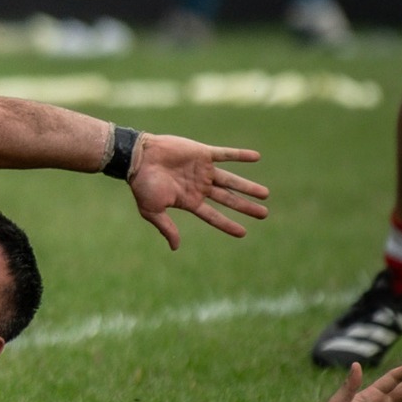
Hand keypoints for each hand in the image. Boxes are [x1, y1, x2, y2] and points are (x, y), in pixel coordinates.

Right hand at [125, 133, 269, 249]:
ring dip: (247, 187)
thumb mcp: (152, 210)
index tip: (243, 233)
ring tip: (265, 195)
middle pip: (227, 198)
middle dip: (245, 206)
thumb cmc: (142, 184)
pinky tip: (256, 157)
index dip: (227, 224)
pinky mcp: (202, 153)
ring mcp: (202, 170)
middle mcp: (199, 186)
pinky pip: (225, 154)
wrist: (137, 157)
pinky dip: (240, 155)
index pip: (212, 216)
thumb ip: (166, 227)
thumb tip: (175, 248)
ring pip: (230, 180)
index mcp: (189, 200)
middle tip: (264, 214)